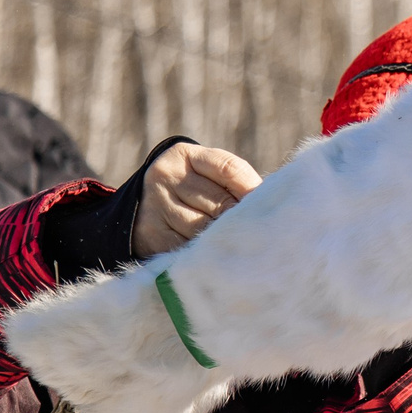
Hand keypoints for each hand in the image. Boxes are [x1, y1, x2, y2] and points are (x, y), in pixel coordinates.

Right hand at [132, 143, 262, 256]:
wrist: (140, 210)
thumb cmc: (190, 192)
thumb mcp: (206, 176)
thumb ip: (234, 184)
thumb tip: (269, 204)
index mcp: (184, 155)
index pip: (229, 169)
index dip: (253, 191)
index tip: (271, 207)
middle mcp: (165, 175)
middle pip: (220, 202)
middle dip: (242, 220)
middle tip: (264, 234)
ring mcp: (154, 205)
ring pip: (204, 228)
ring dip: (224, 239)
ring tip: (243, 247)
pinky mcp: (150, 234)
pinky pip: (185, 247)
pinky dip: (203, 254)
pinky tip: (216, 257)